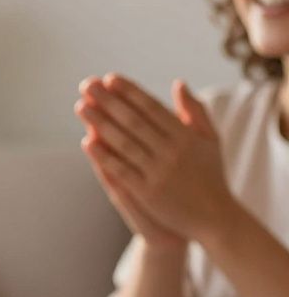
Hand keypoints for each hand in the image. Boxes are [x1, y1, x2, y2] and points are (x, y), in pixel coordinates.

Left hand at [74, 74, 231, 245]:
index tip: (110, 78)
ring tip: (80, 107)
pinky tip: (87, 142)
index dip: (130, 92)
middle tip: (87, 84)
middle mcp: (172, 151)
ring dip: (100, 123)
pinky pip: (122, 170)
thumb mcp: (210, 140)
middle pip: (134, 121)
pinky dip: (104, 156)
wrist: (215, 218)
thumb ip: (195, 112)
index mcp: (186, 136)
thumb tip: (179, 83)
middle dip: (109, 101)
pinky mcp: (148, 193)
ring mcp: (159, 172)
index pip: (152, 108)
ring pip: (125, 143)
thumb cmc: (211, 175)